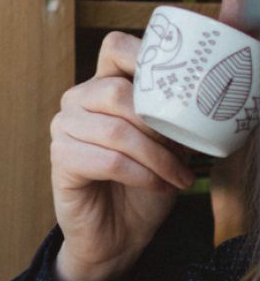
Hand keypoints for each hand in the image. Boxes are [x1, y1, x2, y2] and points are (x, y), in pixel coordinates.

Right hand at [51, 32, 195, 280]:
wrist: (120, 234)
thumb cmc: (147, 183)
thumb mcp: (173, 141)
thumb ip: (181, 110)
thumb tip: (220, 79)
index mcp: (103, 85)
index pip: (115, 47)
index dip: (145, 54)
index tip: (180, 80)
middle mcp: (76, 101)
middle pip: (116, 91)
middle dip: (158, 122)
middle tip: (185, 149)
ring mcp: (63, 129)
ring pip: (115, 130)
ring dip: (157, 156)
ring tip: (180, 176)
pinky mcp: (60, 160)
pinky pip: (107, 160)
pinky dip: (141, 174)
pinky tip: (158, 185)